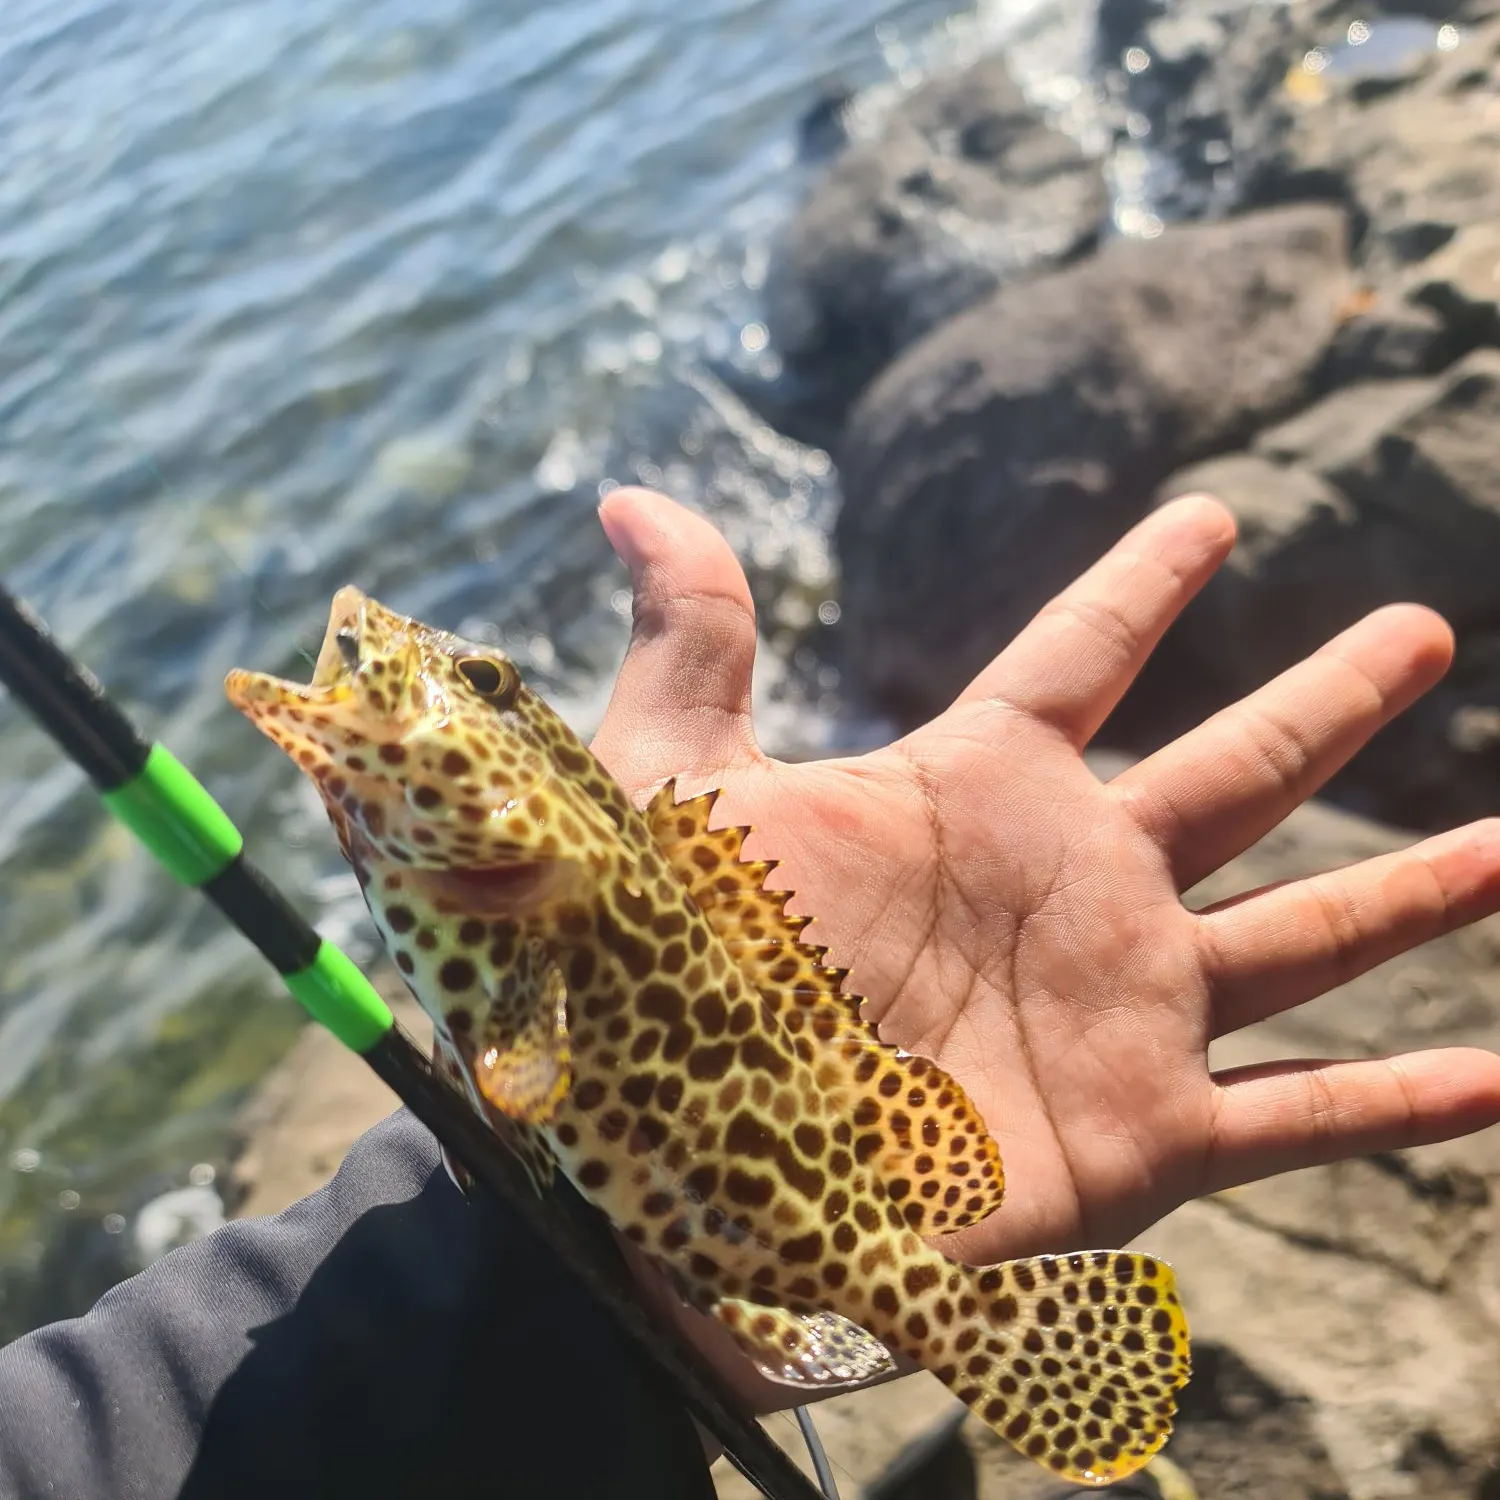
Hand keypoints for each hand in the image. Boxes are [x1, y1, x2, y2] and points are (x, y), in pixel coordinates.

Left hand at [588, 486, 1499, 1405]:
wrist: (670, 1163)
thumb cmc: (655, 968)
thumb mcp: (670, 783)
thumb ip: (691, 638)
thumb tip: (631, 493)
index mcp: (972, 789)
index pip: (1080, 657)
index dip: (1144, 586)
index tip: (1212, 519)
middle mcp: (1072, 885)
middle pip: (1237, 771)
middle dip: (1328, 702)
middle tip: (1422, 627)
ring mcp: (1121, 1007)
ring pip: (1307, 932)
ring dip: (1417, 888)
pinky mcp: (1141, 1138)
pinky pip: (1304, 1116)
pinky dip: (1403, 1104)